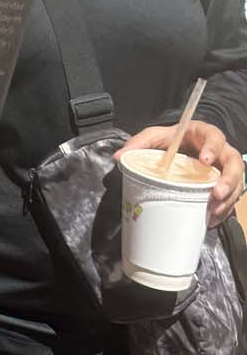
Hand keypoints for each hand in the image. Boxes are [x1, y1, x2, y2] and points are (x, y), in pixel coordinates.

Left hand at [117, 120, 244, 226]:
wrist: (181, 146)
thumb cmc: (171, 140)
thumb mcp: (154, 136)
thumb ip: (139, 143)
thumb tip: (119, 157)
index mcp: (204, 134)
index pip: (215, 137)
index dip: (213, 148)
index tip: (205, 161)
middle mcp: (220, 151)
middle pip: (234, 163)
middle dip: (229, 180)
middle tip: (217, 194)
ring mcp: (224, 169)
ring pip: (237, 183)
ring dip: (228, 199)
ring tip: (213, 212)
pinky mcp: (224, 185)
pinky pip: (231, 198)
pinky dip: (223, 210)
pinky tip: (212, 219)